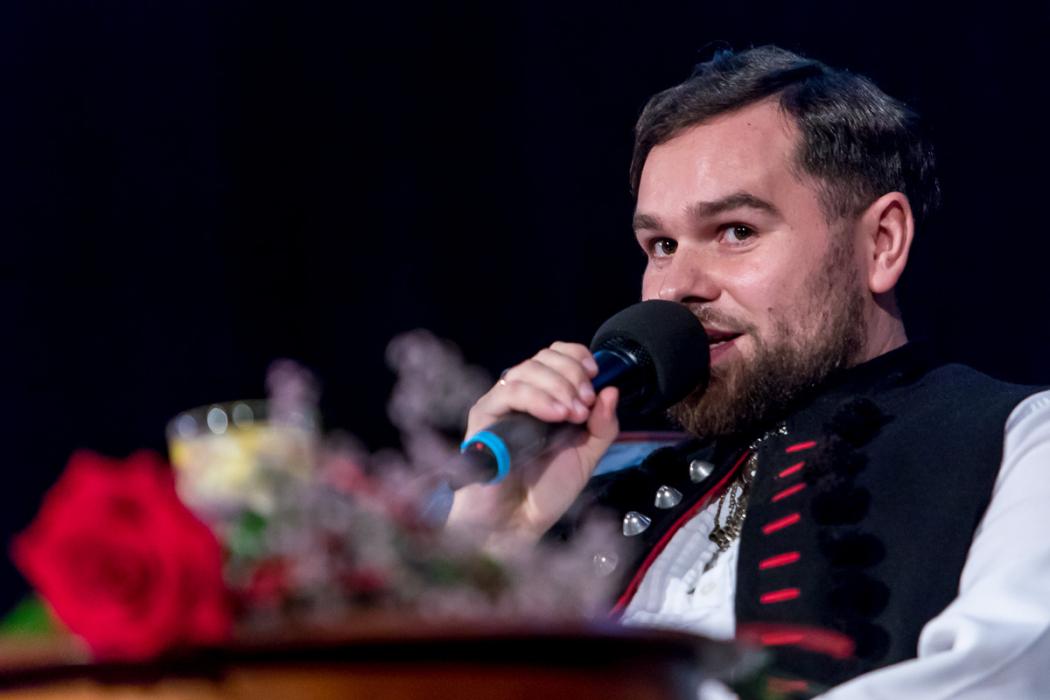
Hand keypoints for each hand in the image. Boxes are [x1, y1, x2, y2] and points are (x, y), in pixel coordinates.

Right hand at [447, 342, 619, 543]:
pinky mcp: (484, 415)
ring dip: (559, 385)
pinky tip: (556, 415)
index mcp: (545, 397)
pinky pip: (510, 392)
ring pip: (527, 370)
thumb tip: (611, 390)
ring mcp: (501, 403)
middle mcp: (522, 395)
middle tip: (586, 404)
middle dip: (572, 374)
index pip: (555, 355)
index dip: (576, 357)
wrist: (519, 522)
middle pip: (543, 357)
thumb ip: (603, 425)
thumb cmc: (547, 490)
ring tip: (574, 413)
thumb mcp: (587, 454)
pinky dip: (538, 398)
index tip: (595, 375)